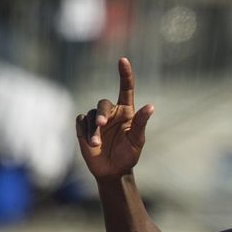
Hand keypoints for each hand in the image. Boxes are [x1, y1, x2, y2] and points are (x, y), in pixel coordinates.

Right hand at [76, 58, 154, 180]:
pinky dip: (85, 131)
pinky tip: (90, 143)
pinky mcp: (84, 127)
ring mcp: (97, 120)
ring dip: (93, 130)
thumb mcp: (137, 141)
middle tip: (101, 125)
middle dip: (102, 113)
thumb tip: (150, 107)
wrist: (112, 171)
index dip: (124, 74)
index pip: (126, 89)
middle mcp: (111, 112)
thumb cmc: (128, 156)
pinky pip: (81, 122)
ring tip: (97, 144)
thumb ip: (141, 123)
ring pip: (91, 115)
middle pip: (103, 103)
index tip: (123, 60)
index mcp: (126, 112)